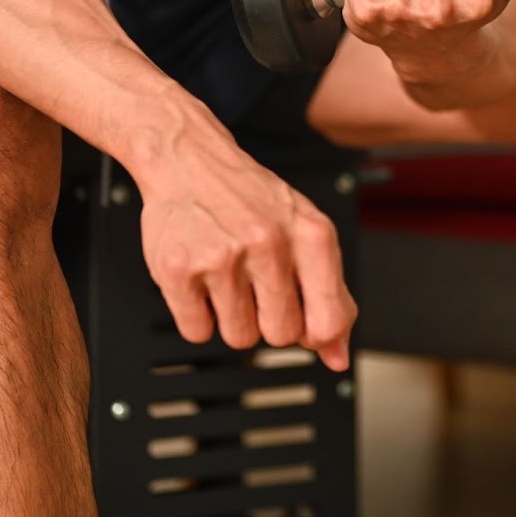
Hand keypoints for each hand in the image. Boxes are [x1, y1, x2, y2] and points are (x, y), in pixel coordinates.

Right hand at [136, 122, 355, 370]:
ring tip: (228, 277)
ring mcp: (221, 256)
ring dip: (233, 318)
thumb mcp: (305, 232)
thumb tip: (337, 357)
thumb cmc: (251, 200)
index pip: (328, 320)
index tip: (304, 322)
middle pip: (282, 335)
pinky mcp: (177, 269)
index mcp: (311, 234)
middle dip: (269, 320)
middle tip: (256, 285)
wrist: (190, 159)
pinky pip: (197, 332)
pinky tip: (202, 280)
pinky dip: (198, 316)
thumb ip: (329, 294)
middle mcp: (269, 243)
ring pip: (239, 338)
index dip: (316, 334)